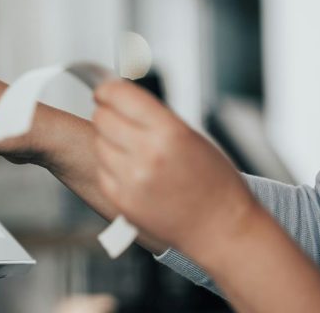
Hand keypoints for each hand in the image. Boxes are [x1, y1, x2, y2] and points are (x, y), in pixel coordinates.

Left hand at [90, 79, 260, 253]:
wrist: (221, 229)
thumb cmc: (214, 183)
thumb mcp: (191, 136)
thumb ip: (154, 117)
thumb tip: (120, 98)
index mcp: (169, 132)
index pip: (119, 95)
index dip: (107, 90)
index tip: (104, 91)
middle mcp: (147, 154)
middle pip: (102, 118)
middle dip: (107, 114)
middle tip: (117, 119)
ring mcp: (131, 179)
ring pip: (98, 143)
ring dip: (109, 141)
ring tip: (132, 150)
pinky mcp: (121, 200)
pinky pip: (102, 170)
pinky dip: (111, 166)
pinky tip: (132, 171)